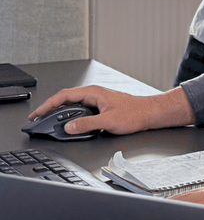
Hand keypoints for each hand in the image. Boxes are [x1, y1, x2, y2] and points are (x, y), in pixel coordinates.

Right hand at [27, 86, 194, 135]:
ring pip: (72, 104)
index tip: (37, 113)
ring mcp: (97, 99)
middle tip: (38, 118)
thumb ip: (87, 124)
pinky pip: (80, 108)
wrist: (149, 113)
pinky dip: (70, 114)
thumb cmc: (135, 113)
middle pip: (65, 98)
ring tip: (48, 120)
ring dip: (60, 111)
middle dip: (50, 108)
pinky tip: (67, 122)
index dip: (48, 105)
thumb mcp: (108, 121)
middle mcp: (94, 93)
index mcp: (93, 92)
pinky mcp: (100, 106)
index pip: (64, 96)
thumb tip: (69, 127)